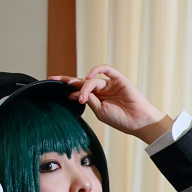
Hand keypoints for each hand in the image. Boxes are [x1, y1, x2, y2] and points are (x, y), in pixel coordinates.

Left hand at [49, 65, 174, 143]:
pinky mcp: (119, 79)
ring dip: (84, 88)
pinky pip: (106, 70)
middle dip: (67, 80)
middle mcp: (102, 90)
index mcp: (97, 99)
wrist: (138, 121)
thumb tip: (73, 92)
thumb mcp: (99, 111)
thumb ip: (88, 99)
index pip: (79, 90)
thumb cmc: (121, 119)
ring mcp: (110, 84)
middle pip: (81, 81)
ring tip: (82, 98)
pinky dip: (96, 70)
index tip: (53, 85)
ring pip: (92, 80)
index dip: (67, 87)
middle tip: (54, 79)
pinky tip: (88, 76)